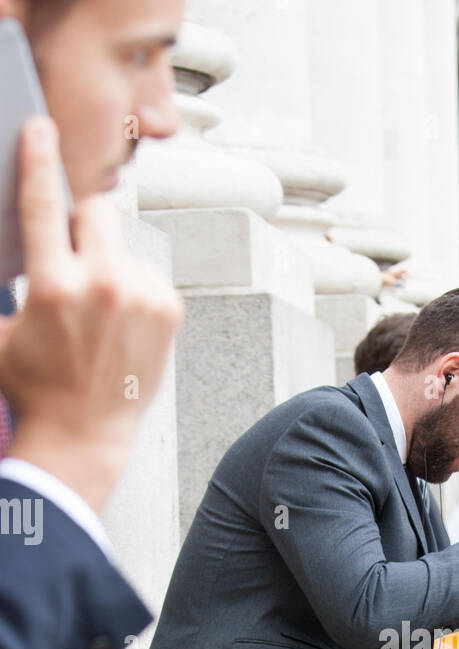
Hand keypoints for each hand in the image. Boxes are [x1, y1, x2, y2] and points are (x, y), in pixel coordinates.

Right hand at [0, 117, 183, 514]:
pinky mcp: (169, 311)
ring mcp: (141, 298)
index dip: (38, 159)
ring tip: (96, 310)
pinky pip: (146, 273)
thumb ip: (2, 283)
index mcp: (53, 286)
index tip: (40, 128)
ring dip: (106, 262)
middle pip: (96, 210)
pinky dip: (133, 287)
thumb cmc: (37, 387)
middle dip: (81, 223)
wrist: (84, 436)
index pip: (43, 203)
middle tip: (71, 257)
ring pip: (121, 245)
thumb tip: (12, 249)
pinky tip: (119, 322)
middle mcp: (102, 286)